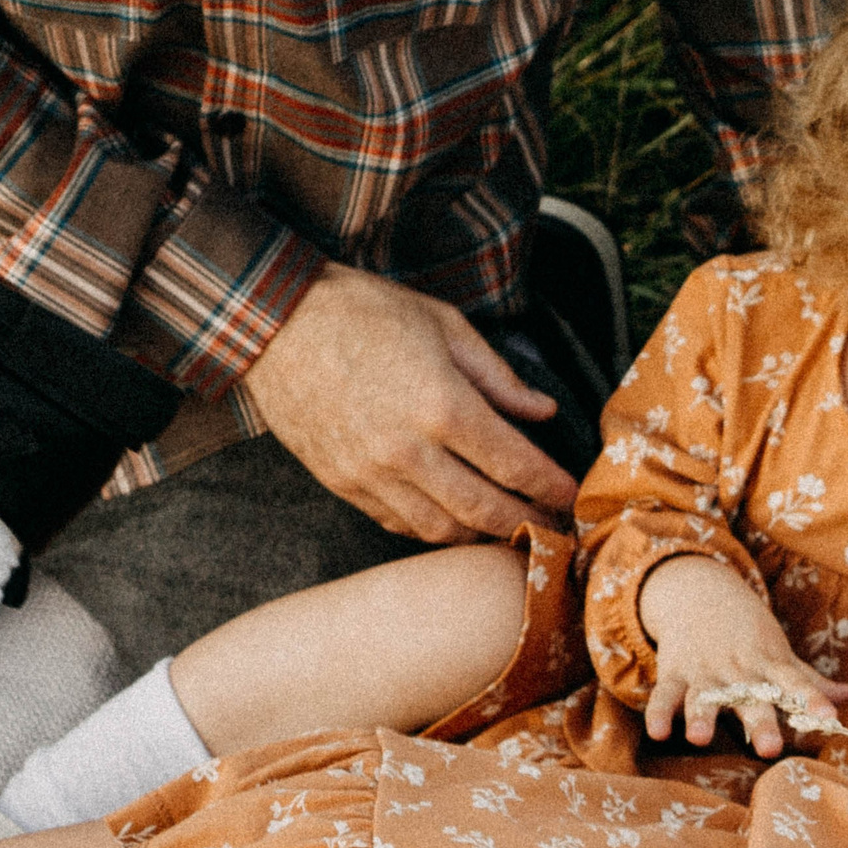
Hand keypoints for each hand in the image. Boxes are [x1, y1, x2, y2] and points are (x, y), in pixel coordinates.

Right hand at [244, 261, 577, 542]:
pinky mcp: (341, 483)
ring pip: (441, 529)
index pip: (515, 466)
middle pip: (485, 510)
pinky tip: (453, 518)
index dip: (552, 488)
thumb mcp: (445, 325)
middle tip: (553, 528)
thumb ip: (499, 377)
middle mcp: (409, 450)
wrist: (273, 321)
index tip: (574, 498)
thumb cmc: (362, 312)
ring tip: (507, 528)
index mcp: (443, 406)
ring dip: (480, 535)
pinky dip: (432, 528)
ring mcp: (370, 473)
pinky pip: (397, 523)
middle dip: (528, 524)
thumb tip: (542, 412)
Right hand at [637, 554, 847, 750]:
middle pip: (751, 697)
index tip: (829, 718)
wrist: (701, 593)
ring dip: (701, 716)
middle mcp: (738, 669)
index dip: (812, 699)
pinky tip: (656, 732)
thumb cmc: (748, 633)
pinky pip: (665, 694)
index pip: (794, 682)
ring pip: (703, 696)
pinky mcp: (674, 671)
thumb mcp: (778, 652)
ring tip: (700, 738)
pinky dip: (658, 712)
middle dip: (760, 721)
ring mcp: (704, 670)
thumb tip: (847, 696)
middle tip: (770, 748)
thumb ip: (807, 679)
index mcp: (768, 663)